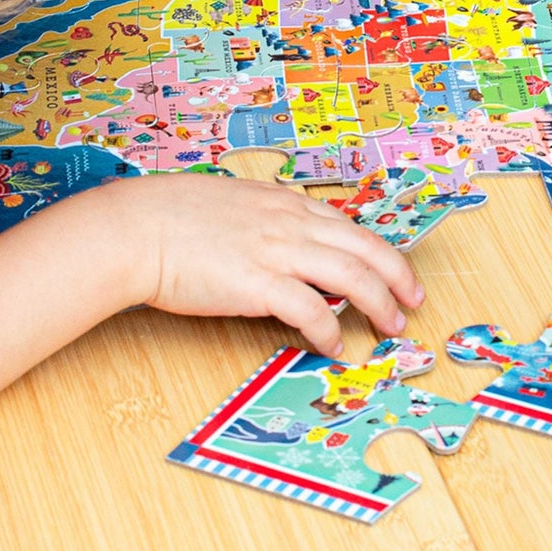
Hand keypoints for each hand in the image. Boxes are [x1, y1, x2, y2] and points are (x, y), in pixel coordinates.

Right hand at [94, 174, 423, 355]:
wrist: (137, 228)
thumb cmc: (173, 217)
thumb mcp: (234, 204)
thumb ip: (266, 219)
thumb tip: (286, 241)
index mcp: (285, 204)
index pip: (350, 226)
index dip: (381, 252)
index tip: (397, 272)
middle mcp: (290, 223)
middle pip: (364, 248)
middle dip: (397, 278)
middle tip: (413, 303)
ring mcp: (277, 251)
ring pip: (351, 276)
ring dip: (378, 304)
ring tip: (390, 328)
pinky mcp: (258, 283)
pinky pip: (310, 309)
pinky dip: (330, 330)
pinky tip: (335, 347)